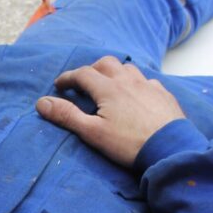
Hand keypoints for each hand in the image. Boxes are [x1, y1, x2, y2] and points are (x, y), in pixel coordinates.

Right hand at [36, 56, 186, 167]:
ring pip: (127, 68)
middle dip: (91, 69)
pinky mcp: (163, 95)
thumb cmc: (128, 143)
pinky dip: (134, 83)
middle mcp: (128, 81)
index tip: (58, 86)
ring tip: (108, 86)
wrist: (171, 149)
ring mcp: (148, 86)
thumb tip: (41, 102)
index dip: (67, 78)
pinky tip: (134, 95)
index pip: (82, 74)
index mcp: (108, 88)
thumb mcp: (91, 132)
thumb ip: (66, 115)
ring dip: (113, 73)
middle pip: (106, 63)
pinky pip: (146, 80)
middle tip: (82, 83)